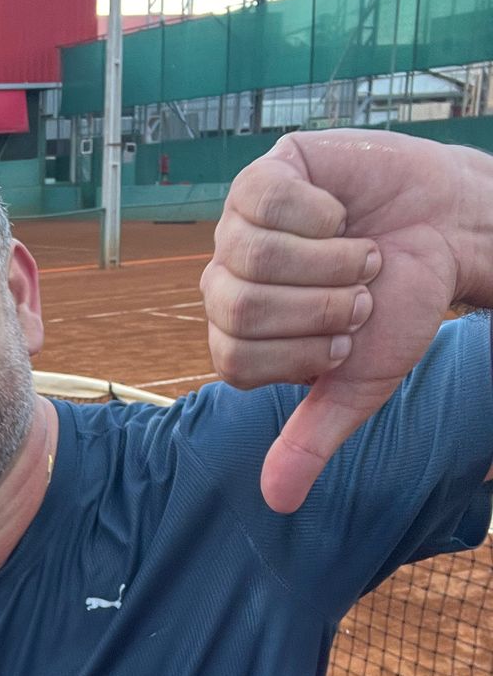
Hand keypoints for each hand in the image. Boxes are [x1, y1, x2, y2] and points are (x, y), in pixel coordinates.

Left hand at [200, 130, 487, 512]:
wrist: (448, 234)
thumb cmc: (399, 306)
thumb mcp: (358, 383)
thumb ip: (313, 439)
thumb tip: (277, 502)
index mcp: (239, 334)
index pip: (237, 360)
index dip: (302, 353)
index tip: (344, 340)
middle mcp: (227, 280)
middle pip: (241, 307)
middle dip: (322, 306)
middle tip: (359, 297)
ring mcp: (240, 224)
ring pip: (254, 254)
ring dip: (329, 261)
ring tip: (360, 256)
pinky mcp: (266, 172)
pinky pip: (267, 197)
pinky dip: (321, 213)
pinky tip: (340, 213)